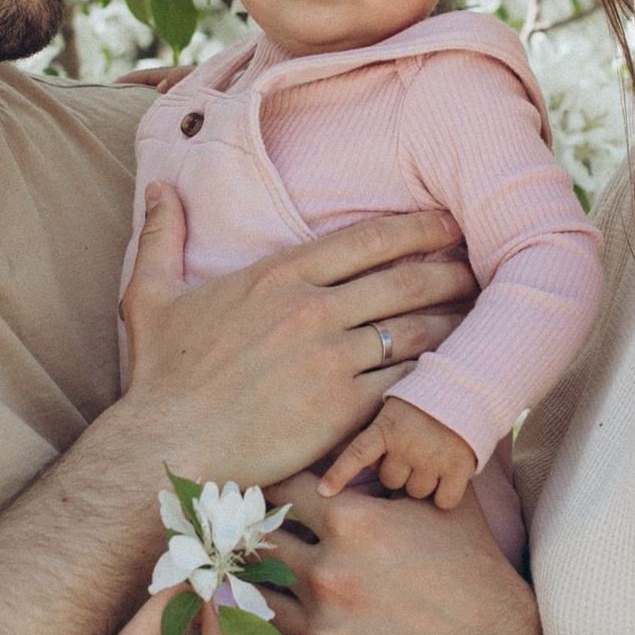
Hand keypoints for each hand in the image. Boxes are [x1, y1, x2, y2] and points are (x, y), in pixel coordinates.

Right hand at [121, 189, 473, 491]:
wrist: (168, 448)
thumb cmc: (160, 379)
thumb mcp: (150, 295)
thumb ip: (161, 236)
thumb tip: (157, 186)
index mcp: (279, 275)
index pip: (367, 238)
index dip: (417, 227)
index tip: (447, 223)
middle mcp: (313, 309)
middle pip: (405, 278)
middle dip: (451, 268)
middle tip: (480, 265)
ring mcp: (332, 359)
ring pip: (416, 329)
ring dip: (455, 319)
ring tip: (484, 315)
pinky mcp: (345, 409)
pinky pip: (407, 382)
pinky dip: (437, 374)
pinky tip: (456, 372)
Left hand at [261, 475, 540, 634]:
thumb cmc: (469, 570)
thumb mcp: (437, 505)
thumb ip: (388, 472)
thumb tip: (355, 438)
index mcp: (350, 522)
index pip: (278, 495)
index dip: (271, 499)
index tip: (267, 509)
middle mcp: (330, 575)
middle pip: (258, 550)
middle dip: (256, 548)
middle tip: (250, 552)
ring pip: (256, 606)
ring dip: (256, 599)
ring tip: (257, 595)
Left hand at [319, 398, 477, 512]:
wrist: (471, 385)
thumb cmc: (430, 396)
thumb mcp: (395, 406)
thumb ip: (379, 432)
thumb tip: (369, 465)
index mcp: (387, 427)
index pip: (357, 454)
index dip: (339, 474)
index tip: (324, 492)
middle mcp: (407, 446)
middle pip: (391, 480)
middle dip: (400, 472)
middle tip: (414, 455)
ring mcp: (433, 459)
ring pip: (416, 491)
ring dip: (422, 482)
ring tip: (433, 460)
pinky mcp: (459, 469)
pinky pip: (444, 500)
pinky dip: (444, 495)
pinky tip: (448, 480)